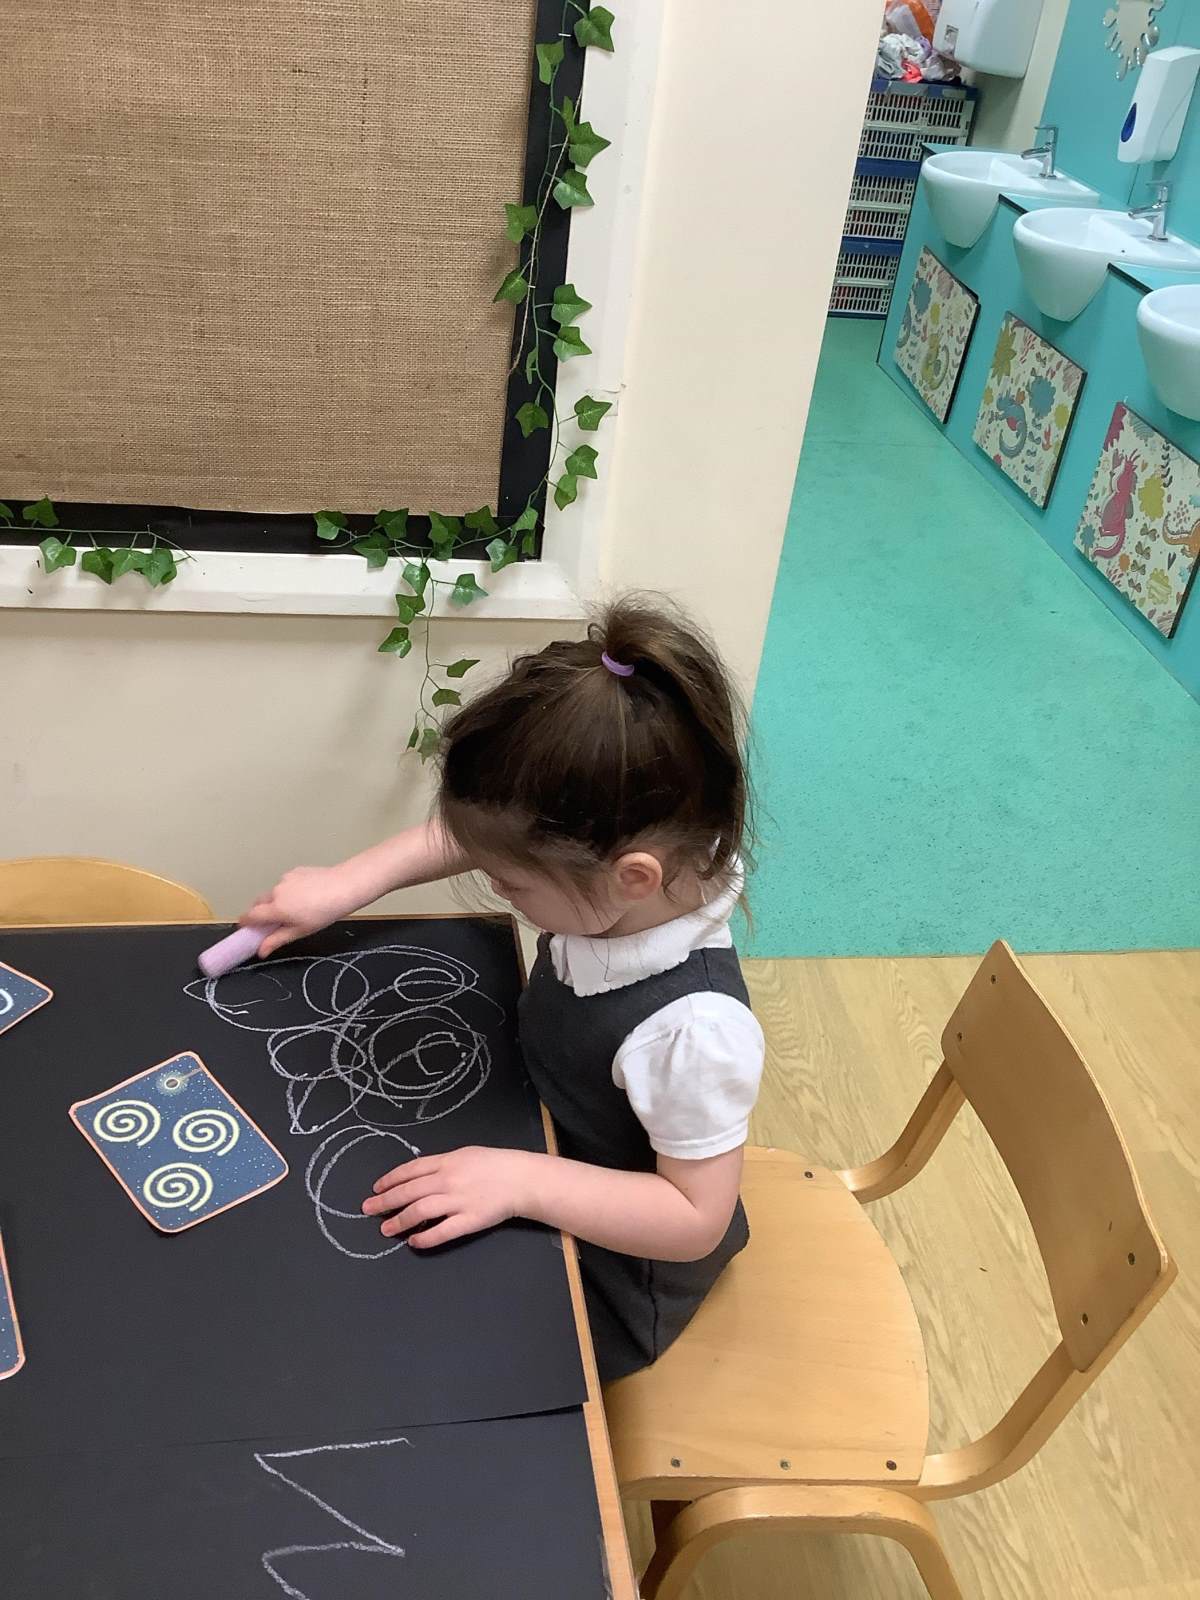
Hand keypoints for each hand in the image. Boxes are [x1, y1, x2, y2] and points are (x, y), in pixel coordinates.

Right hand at [240, 865, 358, 956]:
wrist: (344, 887)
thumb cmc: (323, 913)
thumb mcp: (300, 931)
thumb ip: (276, 940)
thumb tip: (260, 951)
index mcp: (275, 908)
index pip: (249, 915)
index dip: (245, 922)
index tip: (245, 927)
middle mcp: (276, 891)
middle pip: (258, 903)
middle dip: (260, 912)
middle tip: (271, 922)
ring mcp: (285, 879)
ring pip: (273, 893)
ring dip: (276, 901)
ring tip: (295, 908)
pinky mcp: (294, 871)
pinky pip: (285, 884)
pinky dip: (288, 891)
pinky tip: (304, 895)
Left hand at [361, 1146, 536, 1248]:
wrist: (521, 1179)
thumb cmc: (494, 1164)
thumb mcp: (466, 1154)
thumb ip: (442, 1164)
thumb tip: (417, 1176)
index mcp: (447, 1161)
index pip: (410, 1170)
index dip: (390, 1180)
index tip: (376, 1189)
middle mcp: (448, 1180)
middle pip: (409, 1191)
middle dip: (385, 1201)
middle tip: (368, 1210)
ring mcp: (458, 1201)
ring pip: (420, 1211)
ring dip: (400, 1221)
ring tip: (385, 1229)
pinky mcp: (469, 1220)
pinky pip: (442, 1231)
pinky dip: (425, 1237)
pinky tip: (414, 1241)